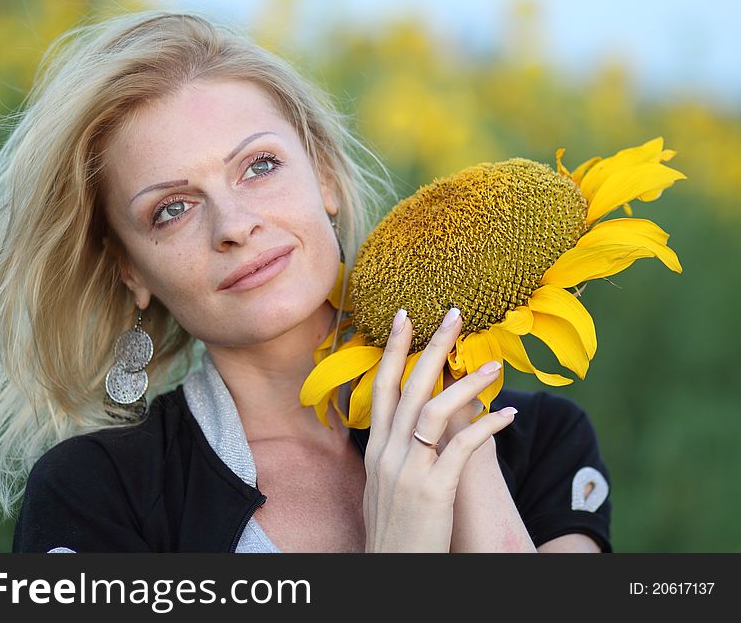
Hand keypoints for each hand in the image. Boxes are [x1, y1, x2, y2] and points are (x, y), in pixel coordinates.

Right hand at [362, 307, 516, 551]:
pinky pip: (463, 446)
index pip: (382, 387)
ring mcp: (409, 469)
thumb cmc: (393, 528)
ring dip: (467, 382)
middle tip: (453, 314)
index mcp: (376, 448)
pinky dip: (487, 425)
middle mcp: (387, 452)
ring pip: (435, 409)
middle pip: (409, 386)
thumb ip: (393, 451)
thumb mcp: (382, 485)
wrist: (393, 568)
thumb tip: (407, 424)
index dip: (391, 349)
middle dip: (431, 346)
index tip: (404, 317)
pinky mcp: (434, 489)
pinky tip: (508, 413)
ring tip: (495, 364)